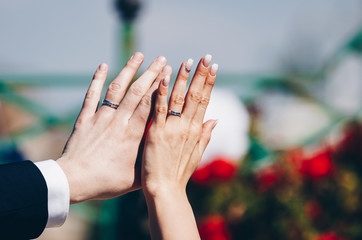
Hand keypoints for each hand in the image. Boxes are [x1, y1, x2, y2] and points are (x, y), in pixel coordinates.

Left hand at [57, 52, 170, 203]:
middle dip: (151, 73)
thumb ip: (152, 164)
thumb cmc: (107, 182)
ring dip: (128, 70)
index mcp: (133, 134)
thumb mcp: (136, 178)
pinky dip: (97, 79)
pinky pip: (92, 95)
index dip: (160, 86)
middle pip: (137, 91)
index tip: (169, 73)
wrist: (74, 181)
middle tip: (162, 59)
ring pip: (116, 89)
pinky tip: (103, 65)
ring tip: (139, 55)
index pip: (149, 104)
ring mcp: (101, 117)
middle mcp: (118, 121)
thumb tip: (169, 155)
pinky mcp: (85, 119)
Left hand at [141, 55, 217, 239]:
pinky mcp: (154, 132)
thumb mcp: (196, 155)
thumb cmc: (179, 174)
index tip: (213, 67)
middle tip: (205, 57)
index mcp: (196, 130)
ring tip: (185, 61)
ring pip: (178, 98)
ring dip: (182, 78)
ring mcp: (171, 128)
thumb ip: (205, 135)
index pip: (204, 100)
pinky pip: (158, 108)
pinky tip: (162, 76)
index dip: (209, 83)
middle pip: (195, 95)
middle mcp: (186, 127)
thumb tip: (215, 119)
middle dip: (200, 75)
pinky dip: (161, 92)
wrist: (165, 191)